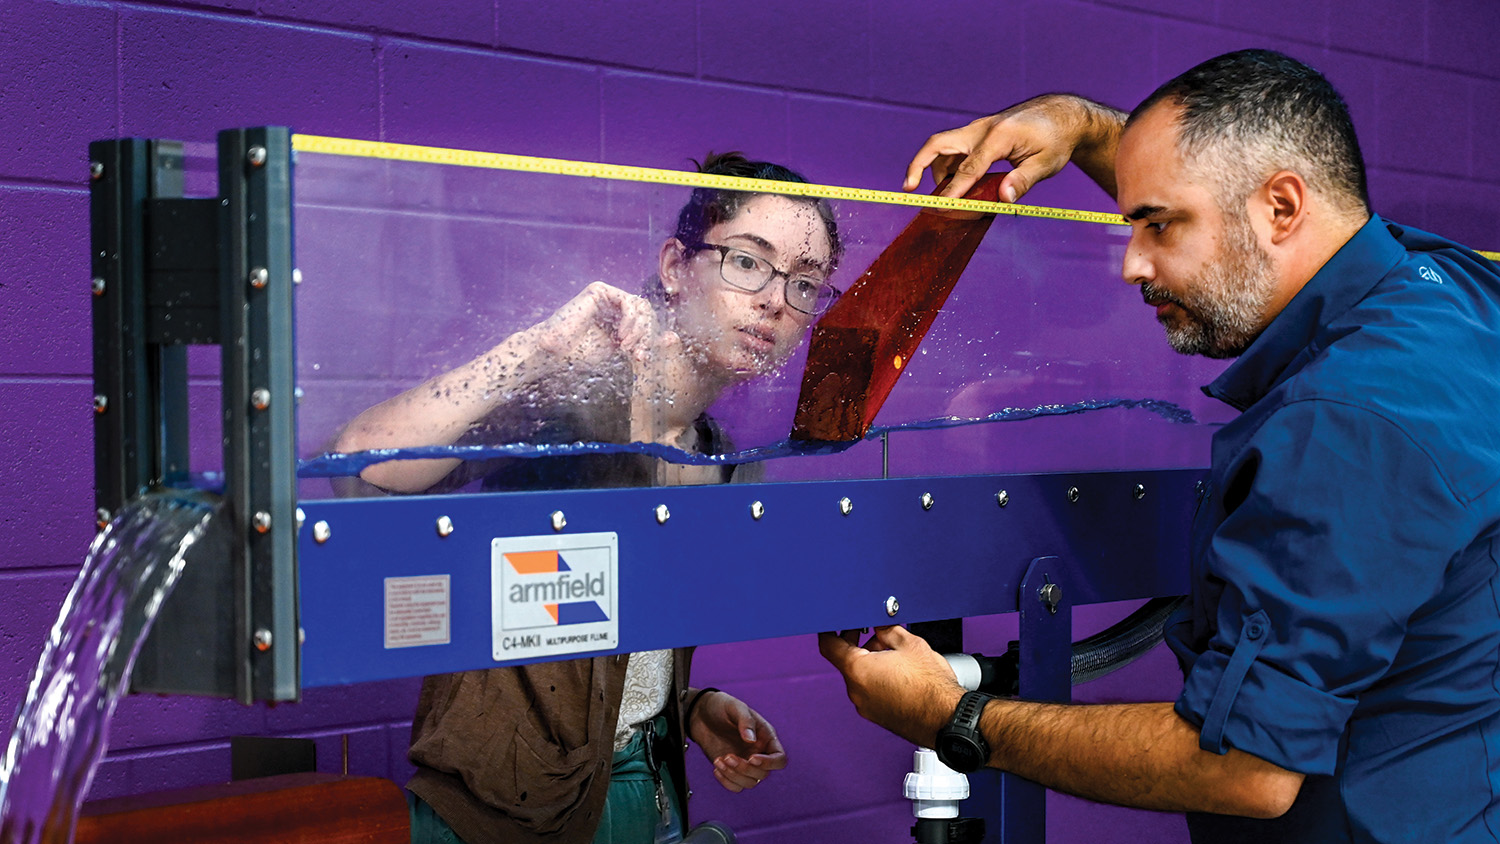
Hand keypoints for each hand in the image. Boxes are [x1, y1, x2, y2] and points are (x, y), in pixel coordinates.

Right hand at [522, 281, 675, 378]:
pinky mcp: (599, 290)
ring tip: (624, 346)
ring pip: (640, 306)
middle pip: (646, 311)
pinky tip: (620, 336)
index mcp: (618, 317)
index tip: (641, 357)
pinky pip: (628, 301)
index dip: (648, 338)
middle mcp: (613, 303)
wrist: (556, 352)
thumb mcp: (620, 349)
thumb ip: (641, 341)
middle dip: (645, 333)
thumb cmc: (581, 354)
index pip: (646, 320)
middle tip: (634, 352)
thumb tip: (671, 338)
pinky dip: (630, 321)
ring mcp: (607, 295)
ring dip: (637, 329)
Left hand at [687, 690, 786, 792]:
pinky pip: (736, 786)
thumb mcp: (735, 707)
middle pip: (763, 774)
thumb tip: (752, 739)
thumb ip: (745, 721)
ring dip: (734, 775)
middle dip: (745, 769)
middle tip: (728, 756)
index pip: (779, 759)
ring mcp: (745, 763)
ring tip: (719, 760)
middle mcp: (758, 752)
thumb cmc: (722, 706)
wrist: (701, 713)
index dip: (769, 763)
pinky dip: (726, 782)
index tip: (752, 758)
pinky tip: (716, 768)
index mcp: (766, 737)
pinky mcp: (731, 770)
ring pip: (749, 783)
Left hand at [818, 626, 965, 746]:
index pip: (829, 646)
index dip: (829, 630)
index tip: (833, 624)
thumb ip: (887, 630)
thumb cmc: (932, 687)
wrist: (948, 719)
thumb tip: (880, 626)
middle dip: (859, 644)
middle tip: (876, 633)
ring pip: (860, 677)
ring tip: (896, 654)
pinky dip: (878, 679)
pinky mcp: (878, 716)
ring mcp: (866, 707)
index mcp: (858, 670)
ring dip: (871, 662)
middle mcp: (857, 691)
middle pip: (847, 661)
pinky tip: (899, 672)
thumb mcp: (910, 644)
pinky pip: (870, 691)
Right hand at [903, 94, 1123, 201]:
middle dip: (918, 165)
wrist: (1063, 115)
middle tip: (908, 189)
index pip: (969, 168)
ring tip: (945, 196)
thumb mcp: (1046, 164)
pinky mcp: (980, 133)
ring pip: (944, 147)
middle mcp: (982, 129)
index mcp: (998, 136)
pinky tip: (957, 183)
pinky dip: (949, 165)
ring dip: (936, 170)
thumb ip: (1023, 181)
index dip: (954, 190)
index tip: (942, 207)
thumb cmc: (1056, 140)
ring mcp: (978, 129)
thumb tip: (1005, 199)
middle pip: (938, 144)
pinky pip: (955, 148)